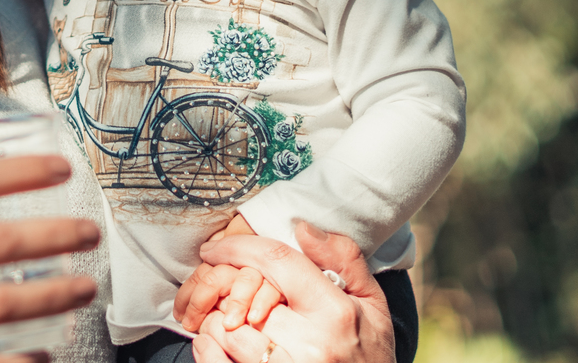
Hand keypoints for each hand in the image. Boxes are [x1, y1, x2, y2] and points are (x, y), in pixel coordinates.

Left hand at [190, 223, 394, 362]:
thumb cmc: (370, 353)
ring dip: (212, 319)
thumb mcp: (371, 303)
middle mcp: (312, 344)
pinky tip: (208, 341)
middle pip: (242, 298)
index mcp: (335, 312)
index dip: (237, 247)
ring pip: (226, 332)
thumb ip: (343, 259)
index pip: (275, 260)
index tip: (214, 248)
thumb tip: (301, 228)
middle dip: (222, 288)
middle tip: (216, 288)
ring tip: (218, 316)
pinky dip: (207, 350)